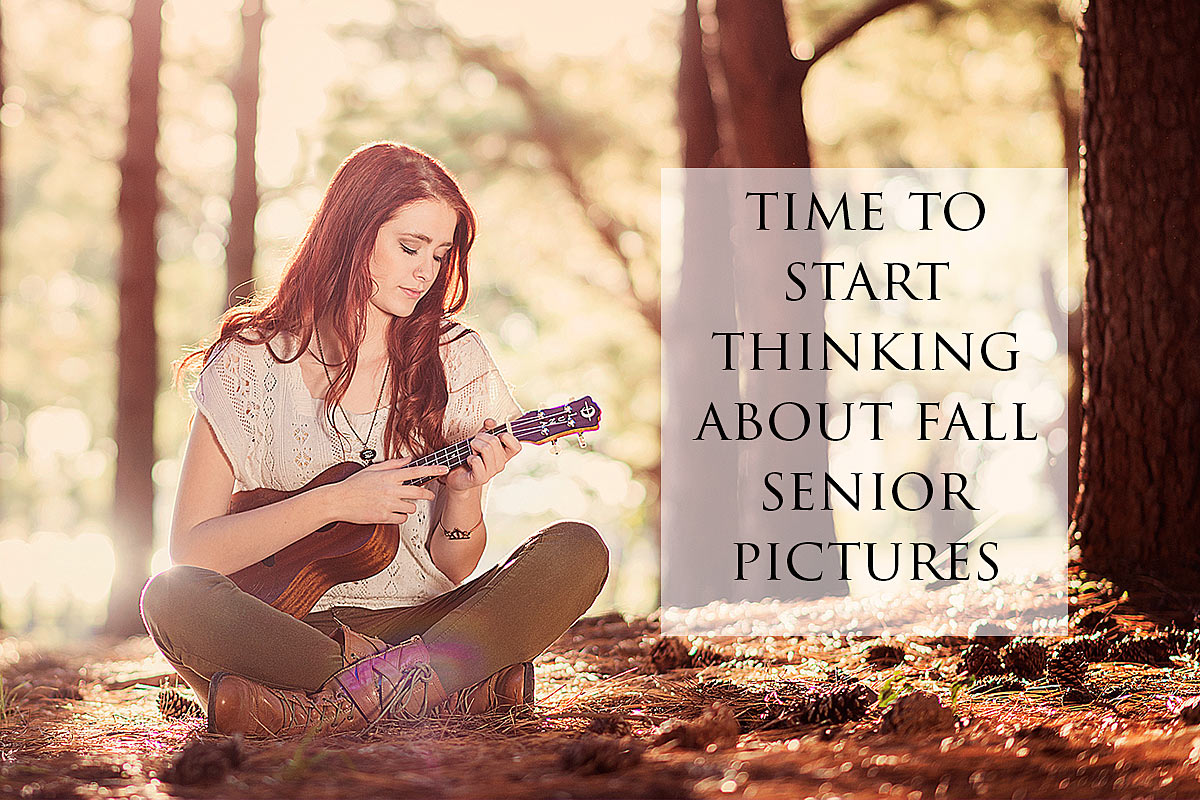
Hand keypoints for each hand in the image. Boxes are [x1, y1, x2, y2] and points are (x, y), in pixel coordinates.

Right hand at [329, 457, 448, 524]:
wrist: (338, 501)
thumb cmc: (354, 485)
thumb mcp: (372, 469)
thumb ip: (393, 464)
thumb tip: (409, 459)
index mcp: (388, 476)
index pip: (416, 471)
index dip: (432, 470)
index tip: (444, 469)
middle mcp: (390, 490)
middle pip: (419, 492)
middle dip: (428, 494)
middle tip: (429, 494)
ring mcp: (387, 504)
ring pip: (411, 507)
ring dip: (409, 506)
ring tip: (399, 503)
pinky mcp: (383, 517)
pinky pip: (402, 518)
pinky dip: (400, 516)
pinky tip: (392, 512)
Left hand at [441, 418, 521, 493]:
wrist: (459, 475)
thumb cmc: (471, 455)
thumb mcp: (480, 439)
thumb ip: (488, 430)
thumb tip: (490, 422)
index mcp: (504, 455)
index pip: (516, 446)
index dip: (507, 437)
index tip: (495, 436)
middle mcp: (501, 464)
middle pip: (495, 441)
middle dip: (480, 437)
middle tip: (474, 443)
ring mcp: (491, 473)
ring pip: (486, 449)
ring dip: (474, 445)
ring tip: (471, 451)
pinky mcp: (480, 478)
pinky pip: (476, 460)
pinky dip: (469, 457)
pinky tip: (468, 461)